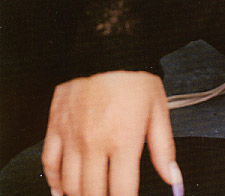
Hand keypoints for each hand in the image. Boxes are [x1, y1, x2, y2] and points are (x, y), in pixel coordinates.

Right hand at [41, 71, 182, 195]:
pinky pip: (49, 164)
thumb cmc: (134, 76)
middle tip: (110, 195)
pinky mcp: (56, 126)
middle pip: (93, 194)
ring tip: (93, 193)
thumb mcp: (158, 109)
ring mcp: (72, 136)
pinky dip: (55, 183)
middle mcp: (95, 142)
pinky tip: (64, 190)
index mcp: (123, 140)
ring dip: (82, 195)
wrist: (106, 47)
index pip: (122, 193)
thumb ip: (164, 149)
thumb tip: (173, 178)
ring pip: (71, 185)